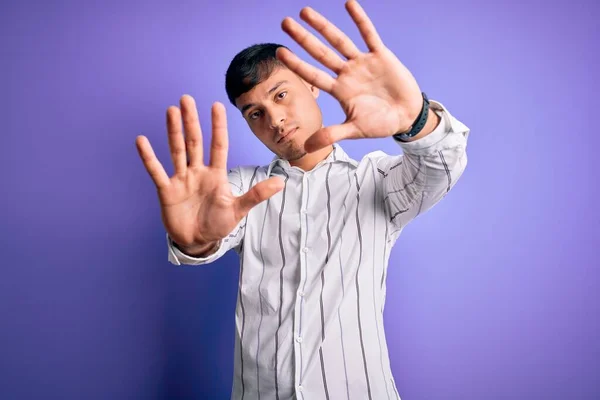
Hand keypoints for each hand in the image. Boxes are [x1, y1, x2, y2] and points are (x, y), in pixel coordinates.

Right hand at [135, 95, 283, 246]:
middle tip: (186, 98)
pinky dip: (149, 157)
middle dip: (191, 121)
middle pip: (194, 141)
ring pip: (177, 150)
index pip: (218, 145)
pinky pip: (156, 171)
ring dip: (173, 131)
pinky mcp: (167, 190)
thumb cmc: (218, 224)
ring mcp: (181, 179)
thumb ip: (257, 195)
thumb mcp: (238, 209)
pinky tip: (141, 140)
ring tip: (170, 110)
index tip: (217, 105)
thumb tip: (282, 182)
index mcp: (216, 173)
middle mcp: (198, 171)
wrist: (198, 241)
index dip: (218, 126)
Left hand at [277, 0, 423, 151]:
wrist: (407, 116)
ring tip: (305, 11)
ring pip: (339, 40)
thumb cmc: (380, 123)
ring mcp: (362, 63)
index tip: (279, 52)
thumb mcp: (355, 130)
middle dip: (303, 38)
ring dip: (323, 26)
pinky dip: (360, 20)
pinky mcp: (381, 55)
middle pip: (320, 53)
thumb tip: (307, 148)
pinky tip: (348, 4)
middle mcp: (347, 73)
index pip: (313, 74)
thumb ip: (332, 134)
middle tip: (284, 23)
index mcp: (339, 90)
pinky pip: (368, 35)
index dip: (296, 64)